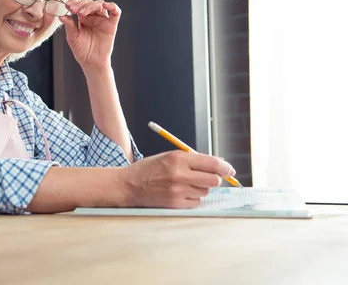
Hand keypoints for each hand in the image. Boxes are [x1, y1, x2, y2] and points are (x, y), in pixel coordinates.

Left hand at [60, 0, 121, 71]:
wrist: (91, 62)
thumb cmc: (82, 50)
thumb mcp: (72, 37)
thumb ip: (69, 25)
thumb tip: (62, 15)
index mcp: (83, 17)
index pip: (80, 4)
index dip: (74, 2)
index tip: (67, 5)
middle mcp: (93, 16)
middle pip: (89, 2)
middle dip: (80, 4)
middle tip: (73, 10)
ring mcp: (103, 19)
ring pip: (100, 4)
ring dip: (91, 5)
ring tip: (81, 13)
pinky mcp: (112, 24)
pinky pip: (115, 12)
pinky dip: (112, 6)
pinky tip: (106, 5)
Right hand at [119, 150, 235, 208]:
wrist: (129, 185)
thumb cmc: (149, 169)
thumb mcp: (168, 156)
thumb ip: (191, 159)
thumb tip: (217, 164)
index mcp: (178, 158)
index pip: (212, 163)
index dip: (225, 167)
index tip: (230, 170)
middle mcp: (180, 174)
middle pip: (213, 180)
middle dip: (214, 179)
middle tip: (209, 178)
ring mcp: (178, 190)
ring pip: (205, 191)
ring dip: (200, 188)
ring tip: (185, 184)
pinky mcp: (175, 203)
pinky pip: (196, 202)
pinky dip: (192, 198)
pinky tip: (180, 193)